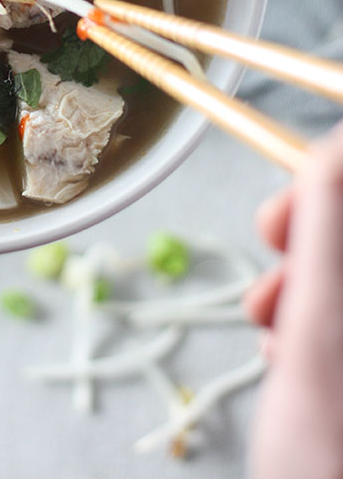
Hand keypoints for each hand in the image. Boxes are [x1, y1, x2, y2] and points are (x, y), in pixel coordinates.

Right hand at [246, 122, 342, 477]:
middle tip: (270, 242)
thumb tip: (326, 153)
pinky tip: (290, 348)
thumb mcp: (321, 340)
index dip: (332, 167)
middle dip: (315, 222)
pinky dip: (319, 311)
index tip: (283, 206)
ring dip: (310, 272)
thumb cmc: (332, 464)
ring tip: (268, 316)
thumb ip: (328, 231)